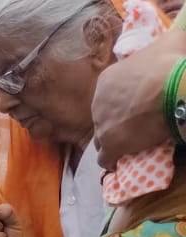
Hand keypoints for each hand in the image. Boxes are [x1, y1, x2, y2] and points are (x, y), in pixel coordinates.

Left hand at [93, 29, 185, 168]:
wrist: (175, 89)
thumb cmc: (171, 63)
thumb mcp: (171, 41)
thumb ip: (169, 41)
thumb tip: (178, 36)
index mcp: (108, 79)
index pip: (111, 94)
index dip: (124, 101)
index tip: (139, 104)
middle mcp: (98, 102)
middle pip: (105, 116)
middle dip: (117, 121)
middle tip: (137, 124)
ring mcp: (101, 125)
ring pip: (101, 138)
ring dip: (112, 141)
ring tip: (129, 144)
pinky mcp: (110, 145)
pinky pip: (105, 159)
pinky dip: (111, 160)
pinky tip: (120, 161)